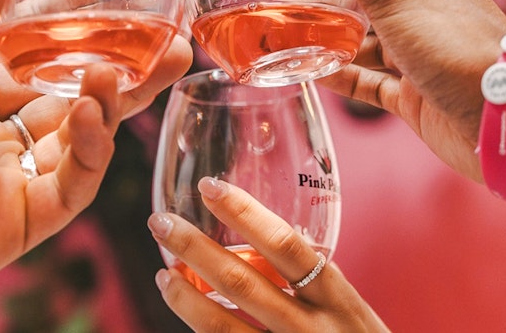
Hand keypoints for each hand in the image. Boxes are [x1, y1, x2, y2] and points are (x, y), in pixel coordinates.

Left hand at [149, 178, 388, 331]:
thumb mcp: (345, 308)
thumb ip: (311, 281)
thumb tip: (259, 239)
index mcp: (335, 298)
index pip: (286, 245)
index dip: (245, 213)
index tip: (209, 187)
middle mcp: (312, 329)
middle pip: (241, 282)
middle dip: (194, 248)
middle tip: (160, 222)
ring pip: (221, 327)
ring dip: (184, 297)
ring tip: (164, 274)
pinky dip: (197, 331)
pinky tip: (183, 314)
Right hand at [259, 0, 505, 182]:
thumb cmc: (453, 39)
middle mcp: (422, 9)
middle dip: (323, 0)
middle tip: (275, 2)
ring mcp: (418, 54)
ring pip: (362, 42)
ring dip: (325, 42)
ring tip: (277, 40)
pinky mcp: (414, 96)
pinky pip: (367, 82)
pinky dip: (338, 78)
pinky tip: (306, 75)